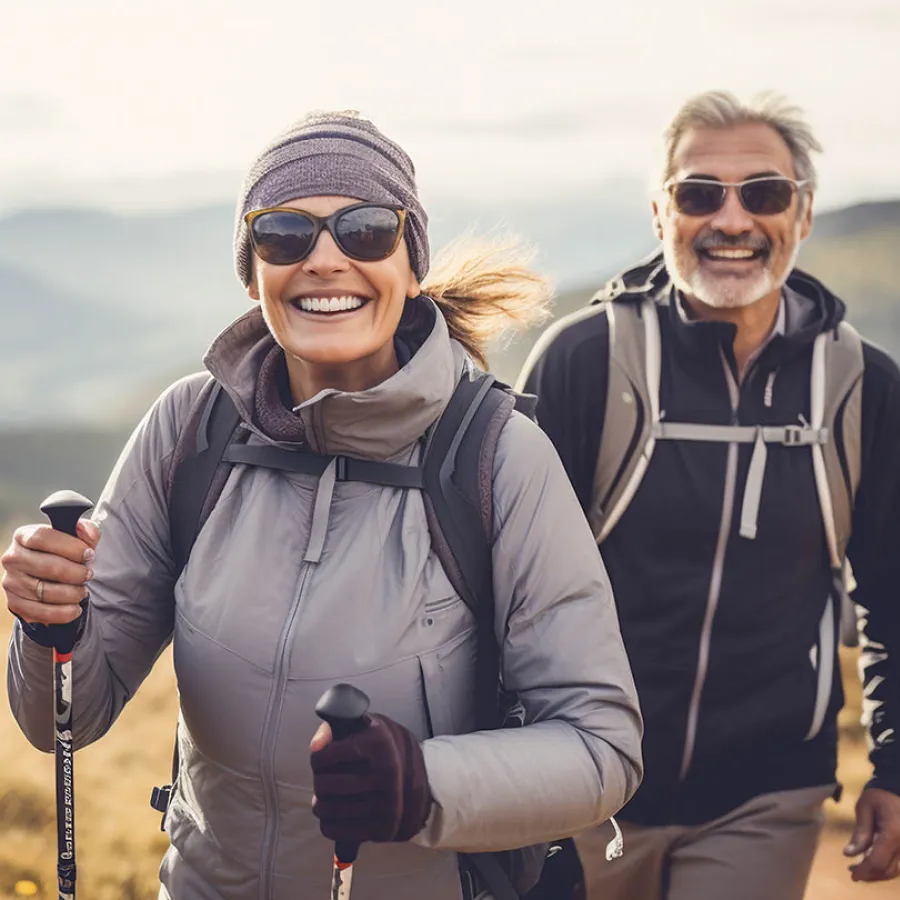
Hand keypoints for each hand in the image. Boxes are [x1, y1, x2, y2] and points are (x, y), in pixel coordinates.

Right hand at [1, 519, 99, 624]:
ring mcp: (11, 582)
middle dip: (75, 573)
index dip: (70, 547)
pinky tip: (75, 608)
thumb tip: (89, 535)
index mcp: (24, 536)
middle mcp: (13, 558)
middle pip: (47, 566)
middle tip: (89, 575)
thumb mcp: (75, 538)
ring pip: (45, 592)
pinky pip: (40, 612)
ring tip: (83, 591)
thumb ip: (86, 531)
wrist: (48, 576)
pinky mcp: (14, 603)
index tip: (90, 555)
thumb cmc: (63, 553)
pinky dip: (63, 613)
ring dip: (71, 593)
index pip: (43, 537)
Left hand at [310, 713, 431, 843]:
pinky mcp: (383, 828)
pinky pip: (333, 830)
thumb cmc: (375, 746)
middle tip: (327, 778)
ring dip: (320, 803)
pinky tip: (335, 812)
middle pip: (323, 786)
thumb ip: (333, 730)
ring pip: (326, 810)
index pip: (323, 758)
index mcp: (378, 745)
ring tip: (328, 795)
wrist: (411, 773)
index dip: (318, 758)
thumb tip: (316, 747)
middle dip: (320, 781)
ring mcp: (386, 804)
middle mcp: (385, 775)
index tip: (324, 758)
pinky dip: (328, 823)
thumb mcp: (360, 727)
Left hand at [844, 787, 899, 881]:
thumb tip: (849, 854)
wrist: (898, 789)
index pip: (877, 861)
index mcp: (893, 833)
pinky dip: (886, 867)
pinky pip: (899, 863)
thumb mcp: (864, 808)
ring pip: (895, 870)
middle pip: (888, 870)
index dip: (864, 871)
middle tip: (853, 872)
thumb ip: (860, 832)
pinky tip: (872, 862)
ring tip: (860, 868)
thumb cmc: (879, 796)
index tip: (852, 875)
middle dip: (870, 874)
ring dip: (878, 873)